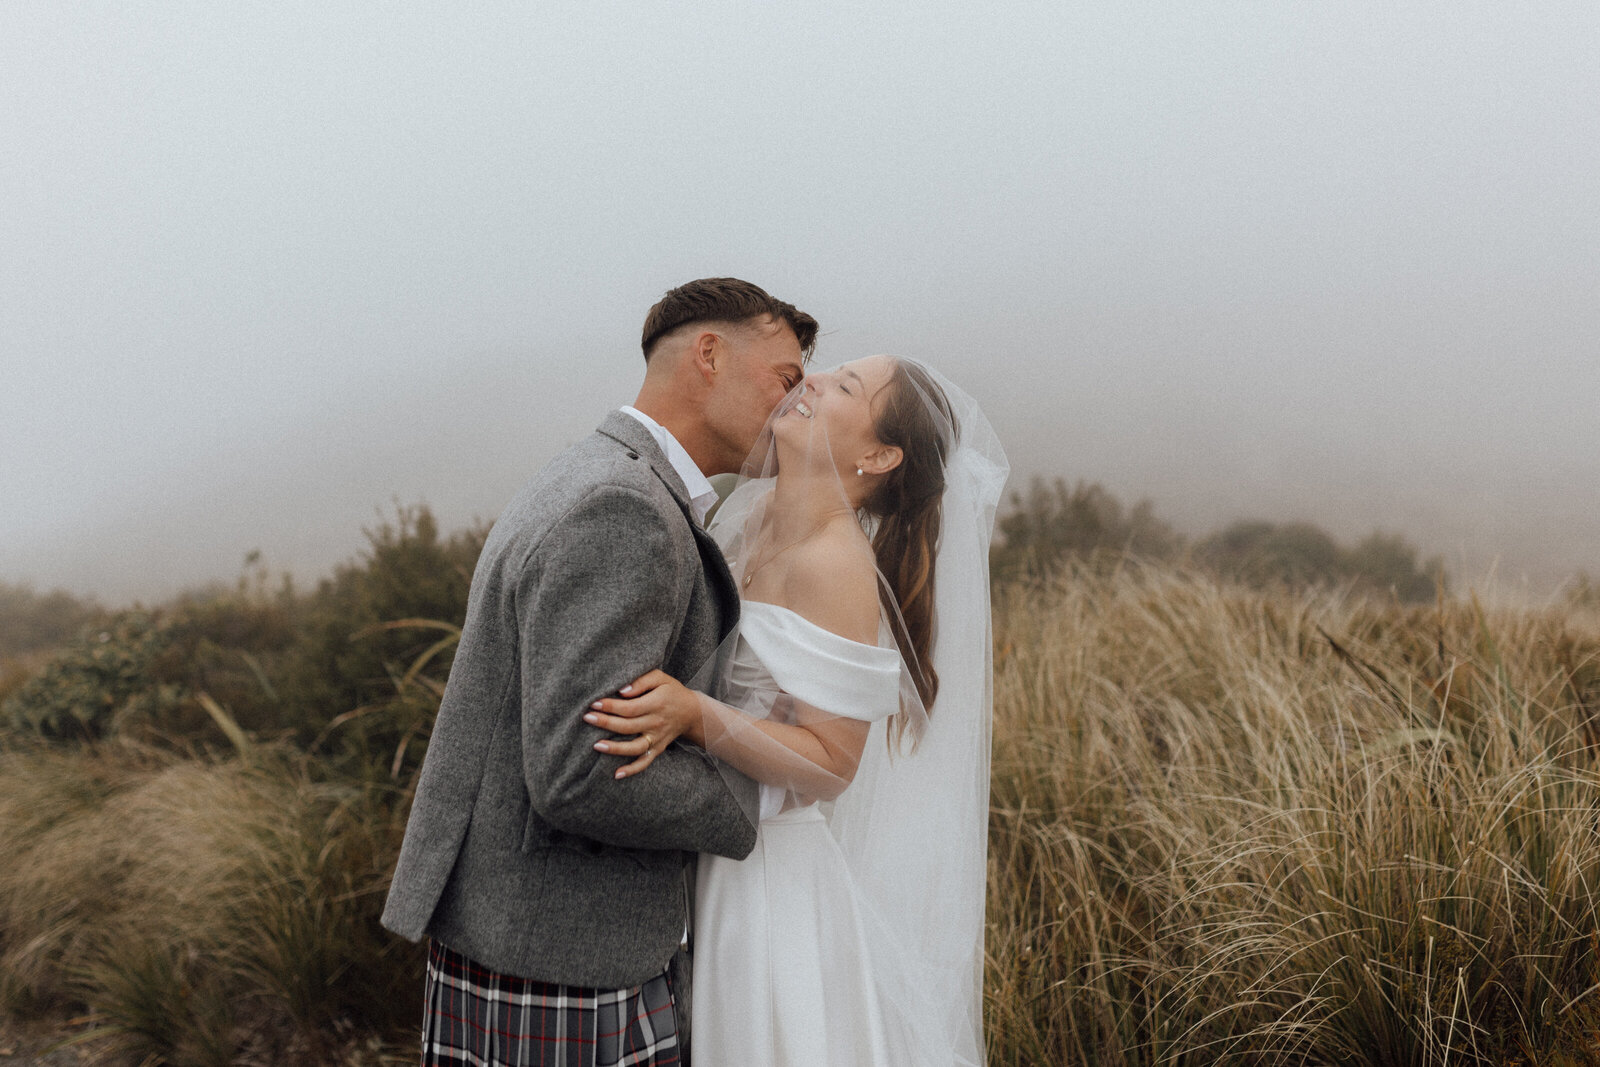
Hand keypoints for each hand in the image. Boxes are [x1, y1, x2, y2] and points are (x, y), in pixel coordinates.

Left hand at [584, 669, 705, 778]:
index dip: (611, 706)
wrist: (693, 711)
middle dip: (606, 723)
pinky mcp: (658, 748)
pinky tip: (617, 774)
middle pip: (628, 726)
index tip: (594, 703)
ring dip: (615, 748)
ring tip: (596, 745)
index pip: (630, 707)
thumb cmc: (672, 691)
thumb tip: (621, 690)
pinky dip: (632, 769)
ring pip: (635, 747)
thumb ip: (641, 681)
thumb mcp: (660, 678)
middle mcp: (657, 723)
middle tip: (587, 718)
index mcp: (657, 704)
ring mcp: (657, 738)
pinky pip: (645, 762)